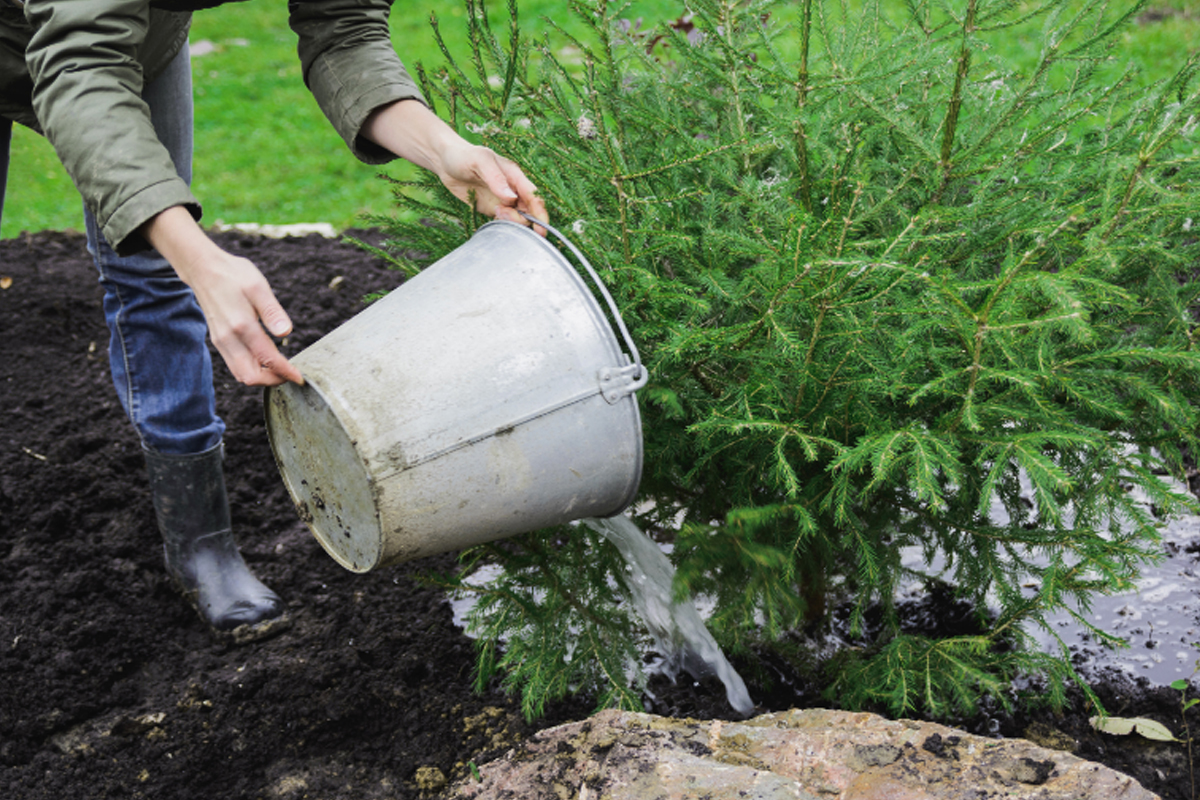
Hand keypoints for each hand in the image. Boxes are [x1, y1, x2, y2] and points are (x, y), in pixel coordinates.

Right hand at [141, 207, 303, 386]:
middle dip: (272, 381)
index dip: (285, 372)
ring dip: (261, 377)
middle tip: (290, 375)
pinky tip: (265, 361)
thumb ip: (272, 312)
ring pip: (240, 374)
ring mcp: (221, 341)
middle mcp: (228, 338)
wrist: (203, 269)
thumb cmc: (233, 275)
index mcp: (241, 326)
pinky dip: (251, 369)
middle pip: (249, 376)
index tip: (299, 377)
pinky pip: (234, 365)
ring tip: (281, 370)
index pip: (267, 359)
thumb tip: (286, 332)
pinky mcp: (218, 341)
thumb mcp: (258, 286)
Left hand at [436, 141, 546, 230]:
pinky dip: (502, 225)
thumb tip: (512, 198)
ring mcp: (502, 201)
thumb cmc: (463, 155)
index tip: (540, 230)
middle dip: (522, 220)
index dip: (540, 214)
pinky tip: (491, 217)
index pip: (534, 197)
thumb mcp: (480, 161)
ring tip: (495, 212)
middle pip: (528, 212)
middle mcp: (512, 190)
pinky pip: (504, 222)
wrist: (444, 162)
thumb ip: (496, 179)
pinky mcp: (491, 209)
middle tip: (500, 213)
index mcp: (514, 176)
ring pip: (517, 219)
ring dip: (510, 222)